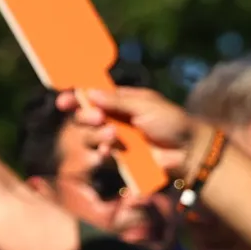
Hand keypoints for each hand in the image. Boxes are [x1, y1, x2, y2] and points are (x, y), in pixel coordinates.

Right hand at [68, 86, 197, 180]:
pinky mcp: (119, 158)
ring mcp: (116, 138)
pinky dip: (102, 151)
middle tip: (96, 118)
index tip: (63, 100)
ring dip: (95, 134)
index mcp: (122, 99)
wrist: (187, 151)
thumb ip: (118, 100)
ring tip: (112, 134)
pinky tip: (107, 151)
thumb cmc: (171, 122)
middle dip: (85, 116)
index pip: (93, 94)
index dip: (76, 96)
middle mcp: (115, 117)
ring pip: (91, 135)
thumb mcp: (145, 105)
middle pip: (86, 115)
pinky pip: (102, 153)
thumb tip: (90, 92)